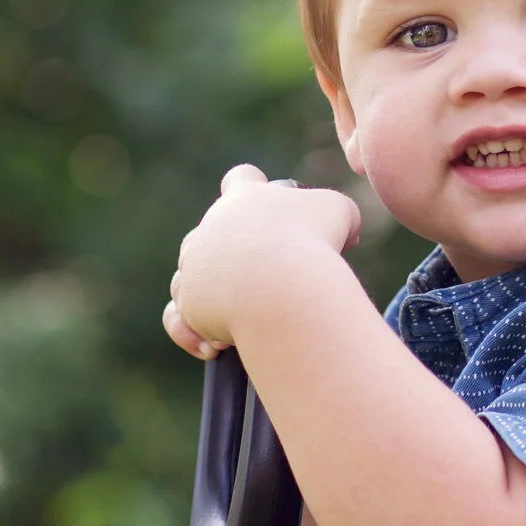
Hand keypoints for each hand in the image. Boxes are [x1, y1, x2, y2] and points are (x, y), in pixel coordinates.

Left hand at [163, 165, 362, 358]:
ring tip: (244, 317)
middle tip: (271, 278)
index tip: (267, 206)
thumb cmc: (312, 243)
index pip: (241, 179)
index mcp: (243, 198)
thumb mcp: (339, 213)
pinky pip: (179, 317)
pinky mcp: (189, 304)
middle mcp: (210, 229)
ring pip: (190, 276)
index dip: (252, 188)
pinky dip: (193, 330)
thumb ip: (337, 213)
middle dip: (235, 254)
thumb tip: (346, 234)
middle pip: (212, 234)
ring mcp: (194, 267)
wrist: (282, 288)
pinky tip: (216, 346)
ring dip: (212, 295)